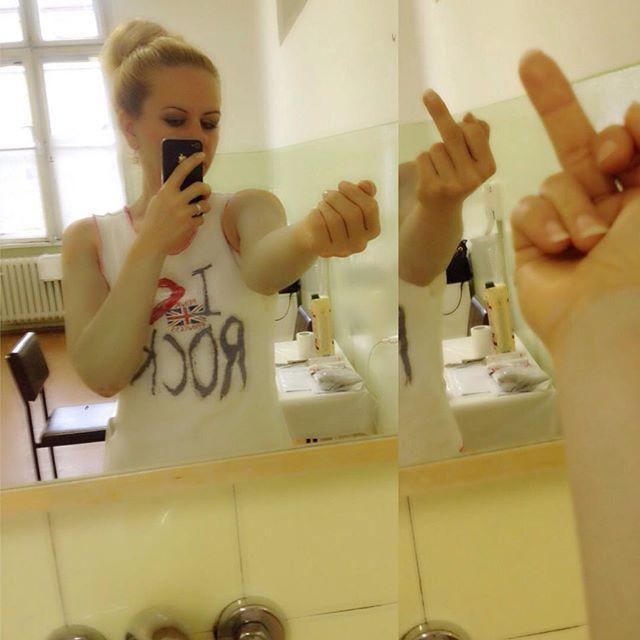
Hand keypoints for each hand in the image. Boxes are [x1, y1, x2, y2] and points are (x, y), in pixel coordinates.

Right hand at [137, 151, 212, 255]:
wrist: (152, 240)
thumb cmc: (154, 219)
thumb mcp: (157, 201)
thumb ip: (169, 191)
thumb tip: (183, 181)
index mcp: (166, 191)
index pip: (181, 171)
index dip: (193, 161)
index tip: (202, 155)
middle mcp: (175, 200)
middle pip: (200, 187)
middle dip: (206, 189)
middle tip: (205, 192)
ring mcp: (183, 213)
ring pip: (205, 204)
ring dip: (205, 206)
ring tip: (198, 209)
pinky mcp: (189, 225)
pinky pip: (202, 218)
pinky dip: (198, 220)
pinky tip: (191, 222)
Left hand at [298, 180, 380, 257]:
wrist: (313, 235)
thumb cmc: (336, 215)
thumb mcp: (352, 201)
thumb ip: (363, 192)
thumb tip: (366, 185)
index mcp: (372, 231)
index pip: (370, 208)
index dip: (355, 192)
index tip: (342, 185)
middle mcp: (360, 244)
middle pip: (353, 214)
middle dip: (337, 198)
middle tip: (327, 193)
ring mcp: (342, 250)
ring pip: (335, 220)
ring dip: (325, 205)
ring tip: (321, 204)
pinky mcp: (324, 250)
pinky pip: (319, 226)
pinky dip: (315, 214)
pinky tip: (315, 213)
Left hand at [416, 90, 495, 215]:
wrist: (442, 210)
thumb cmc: (460, 177)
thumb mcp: (475, 158)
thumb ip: (478, 136)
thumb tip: (469, 116)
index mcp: (488, 167)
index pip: (474, 132)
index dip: (464, 123)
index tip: (459, 112)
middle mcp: (473, 178)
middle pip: (453, 134)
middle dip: (439, 112)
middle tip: (427, 94)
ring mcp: (452, 184)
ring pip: (435, 147)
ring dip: (434, 152)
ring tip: (440, 167)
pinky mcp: (432, 188)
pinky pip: (422, 158)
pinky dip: (423, 161)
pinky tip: (430, 174)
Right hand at [511, 50, 639, 352]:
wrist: (608, 323)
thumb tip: (635, 111)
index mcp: (637, 194)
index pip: (619, 144)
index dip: (618, 132)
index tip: (626, 134)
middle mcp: (601, 204)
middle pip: (574, 143)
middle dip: (552, 101)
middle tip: (530, 62)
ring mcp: (563, 222)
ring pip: (553, 182)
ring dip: (570, 208)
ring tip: (587, 242)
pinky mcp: (531, 241)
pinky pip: (527, 208)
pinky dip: (541, 224)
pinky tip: (557, 248)